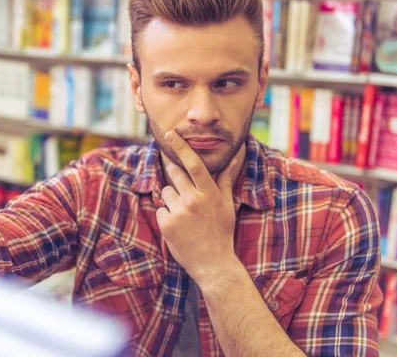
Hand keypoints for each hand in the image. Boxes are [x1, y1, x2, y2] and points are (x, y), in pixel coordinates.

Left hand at [156, 131, 240, 284]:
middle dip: (175, 175)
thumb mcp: (227, 204)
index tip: (170, 134)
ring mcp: (179, 213)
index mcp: (210, 194)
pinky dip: (167, 216)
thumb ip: (226, 178)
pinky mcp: (166, 225)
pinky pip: (161, 210)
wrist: (213, 263)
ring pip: (166, 192)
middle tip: (185, 191)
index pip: (194, 164)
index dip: (181, 147)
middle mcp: (194, 201)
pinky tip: (179, 227)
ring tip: (186, 215)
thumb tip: (235, 156)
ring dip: (172, 200)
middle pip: (175, 174)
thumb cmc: (222, 231)